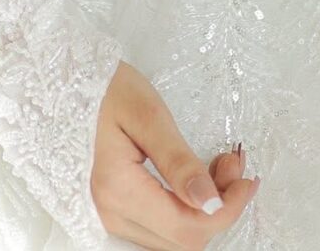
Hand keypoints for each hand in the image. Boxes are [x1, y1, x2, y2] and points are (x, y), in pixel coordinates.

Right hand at [92, 60, 259, 247]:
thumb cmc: (108, 90)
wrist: (73, 84)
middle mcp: (112, 215)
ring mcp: (111, 217)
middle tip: (231, 163)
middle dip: (220, 206)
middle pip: (184, 240)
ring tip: (217, 165)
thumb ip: (179, 162)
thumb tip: (212, 204)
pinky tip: (197, 179)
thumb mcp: (149, 115)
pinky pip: (162, 227)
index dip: (226, 209)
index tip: (246, 178)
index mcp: (119, 190)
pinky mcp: (117, 211)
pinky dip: (188, 208)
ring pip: (175, 238)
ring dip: (206, 208)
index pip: (187, 228)